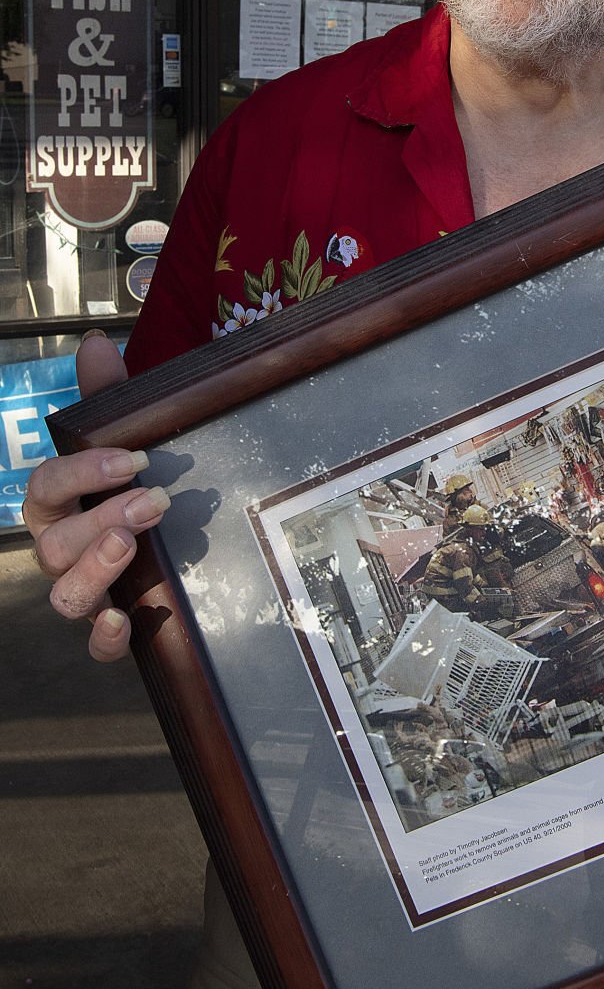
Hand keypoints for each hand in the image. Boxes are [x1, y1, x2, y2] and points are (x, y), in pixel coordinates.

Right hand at [22, 333, 166, 663]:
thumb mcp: (128, 434)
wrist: (170, 532)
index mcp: (57, 502)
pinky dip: (105, 637)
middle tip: (154, 501)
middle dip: (101, 520)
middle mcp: (60, 547)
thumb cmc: (136, 481)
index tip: (136, 459)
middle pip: (56, 543)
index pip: (47, 486)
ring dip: (95, 570)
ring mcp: (83, 588)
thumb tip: (97, 342)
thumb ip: (109, 395)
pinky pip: (95, 645)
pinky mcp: (111, 625)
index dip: (83, 472)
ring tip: (131, 545)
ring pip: (65, 593)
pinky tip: (125, 620)